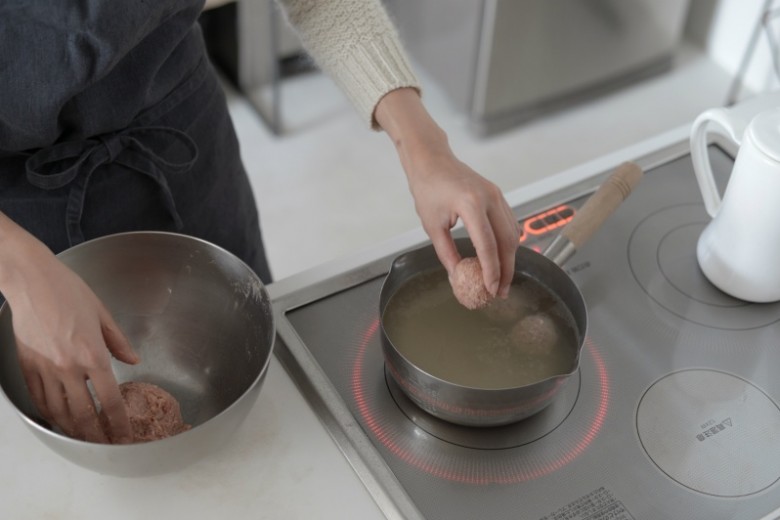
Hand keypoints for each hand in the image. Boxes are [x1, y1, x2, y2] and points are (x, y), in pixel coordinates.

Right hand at [0, 214, 138, 442]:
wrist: (30, 280)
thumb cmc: (68, 290)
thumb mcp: (102, 313)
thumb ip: (119, 342)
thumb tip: (133, 360)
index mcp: (93, 354)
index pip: (110, 400)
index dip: (119, 423)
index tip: (125, 436)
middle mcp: (69, 367)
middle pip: (85, 414)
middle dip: (97, 436)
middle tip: (106, 447)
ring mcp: (45, 369)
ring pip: (59, 412)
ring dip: (73, 430)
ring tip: (84, 440)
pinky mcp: (27, 365)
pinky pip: (39, 398)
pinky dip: (49, 414)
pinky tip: (57, 420)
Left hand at [375, 88, 519, 297]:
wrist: (432, 160)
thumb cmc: (428, 188)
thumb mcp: (432, 225)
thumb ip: (447, 253)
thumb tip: (457, 278)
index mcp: (471, 205)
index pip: (487, 246)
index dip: (491, 271)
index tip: (490, 290)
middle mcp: (490, 198)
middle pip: (507, 242)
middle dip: (506, 270)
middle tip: (500, 291)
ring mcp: (497, 195)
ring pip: (513, 233)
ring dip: (510, 259)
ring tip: (502, 280)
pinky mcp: (498, 195)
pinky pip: (510, 223)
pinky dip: (509, 243)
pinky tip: (503, 258)